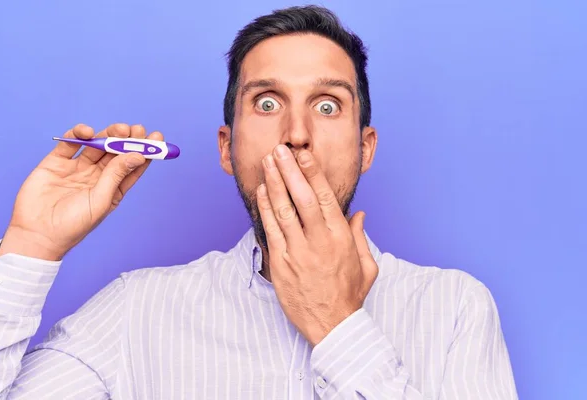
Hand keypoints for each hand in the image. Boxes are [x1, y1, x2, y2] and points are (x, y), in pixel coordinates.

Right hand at [0, 123, 161, 260]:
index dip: (145, 151)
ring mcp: (77, 168)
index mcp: (112, 188)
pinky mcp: (56, 162)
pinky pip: (71, 143)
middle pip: (116, 152)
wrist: (37, 234)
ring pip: (97, 145)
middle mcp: (97, 176)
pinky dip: (79, 133)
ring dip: (108, 134)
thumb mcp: (100, 200)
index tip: (156, 137)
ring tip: (118, 129)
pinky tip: (88, 132)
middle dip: (127, 139)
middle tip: (136, 129)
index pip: (132, 166)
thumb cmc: (73, 225)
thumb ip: (116, 175)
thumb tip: (137, 155)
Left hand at [256, 144, 378, 346]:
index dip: (312, 173)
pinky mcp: (281, 264)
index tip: (304, 155)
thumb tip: (359, 214)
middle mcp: (318, 242)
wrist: (332, 326)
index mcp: (340, 238)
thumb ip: (360, 236)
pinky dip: (265, 209)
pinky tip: (261, 192)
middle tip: (280, 150)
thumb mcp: (367, 266)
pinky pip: (271, 230)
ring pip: (282, 211)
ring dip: (273, 184)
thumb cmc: (349, 295)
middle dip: (289, 171)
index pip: (324, 198)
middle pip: (300, 199)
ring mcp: (297, 253)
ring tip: (267, 163)